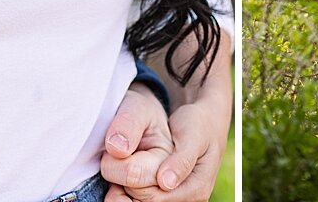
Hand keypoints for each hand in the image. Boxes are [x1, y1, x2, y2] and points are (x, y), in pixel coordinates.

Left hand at [103, 57, 231, 201]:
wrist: (206, 124)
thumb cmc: (198, 125)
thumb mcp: (192, 134)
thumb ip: (181, 158)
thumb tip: (164, 182)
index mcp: (196, 189)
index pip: (152, 197)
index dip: (129, 178)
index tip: (116, 153)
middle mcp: (189, 201)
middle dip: (124, 184)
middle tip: (111, 158)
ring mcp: (178, 201)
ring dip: (124, 190)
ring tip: (117, 166)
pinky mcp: (168, 198)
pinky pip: (142, 201)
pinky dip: (128, 192)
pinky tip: (122, 177)